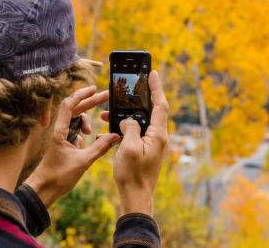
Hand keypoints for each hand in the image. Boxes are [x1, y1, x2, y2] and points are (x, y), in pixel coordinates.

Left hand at [24, 85, 119, 206]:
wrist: (43, 190)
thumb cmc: (58, 176)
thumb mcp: (83, 161)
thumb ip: (100, 147)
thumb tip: (114, 136)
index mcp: (60, 131)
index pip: (69, 105)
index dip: (82, 94)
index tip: (94, 89)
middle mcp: (59, 131)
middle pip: (75, 109)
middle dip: (90, 102)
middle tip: (105, 96)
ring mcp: (61, 137)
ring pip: (76, 121)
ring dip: (86, 122)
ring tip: (92, 133)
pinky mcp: (63, 144)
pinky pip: (75, 132)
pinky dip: (83, 132)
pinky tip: (87, 142)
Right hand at [110, 71, 168, 215]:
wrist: (136, 197)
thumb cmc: (133, 175)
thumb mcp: (128, 148)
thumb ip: (130, 128)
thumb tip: (128, 121)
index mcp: (158, 135)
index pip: (160, 105)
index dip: (156, 88)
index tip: (152, 73)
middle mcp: (158, 137)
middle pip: (151, 110)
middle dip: (139, 98)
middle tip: (130, 85)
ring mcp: (153, 143)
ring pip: (141, 121)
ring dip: (126, 115)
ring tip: (108, 112)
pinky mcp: (146, 149)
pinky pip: (136, 131)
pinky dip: (125, 126)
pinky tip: (111, 128)